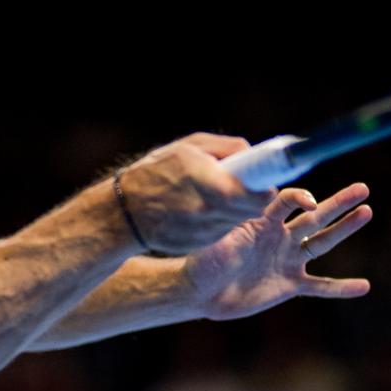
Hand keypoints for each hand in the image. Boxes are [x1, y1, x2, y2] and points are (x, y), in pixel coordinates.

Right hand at [116, 133, 276, 252]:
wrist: (124, 213)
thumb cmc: (155, 172)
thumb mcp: (187, 146)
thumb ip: (226, 147)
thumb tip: (252, 155)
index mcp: (208, 182)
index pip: (254, 195)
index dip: (265, 191)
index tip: (266, 184)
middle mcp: (208, 211)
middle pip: (251, 210)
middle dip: (253, 199)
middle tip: (246, 187)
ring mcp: (204, 231)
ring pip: (237, 221)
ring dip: (236, 209)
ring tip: (215, 195)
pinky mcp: (200, 244)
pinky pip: (221, 231)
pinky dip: (219, 220)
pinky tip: (199, 210)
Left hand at [181, 183, 372, 319]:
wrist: (201, 291)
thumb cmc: (203, 260)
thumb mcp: (216, 240)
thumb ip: (232, 226)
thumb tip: (236, 206)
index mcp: (262, 220)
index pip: (287, 201)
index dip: (300, 198)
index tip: (310, 201)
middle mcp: (280, 236)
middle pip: (314, 215)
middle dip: (339, 203)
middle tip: (363, 189)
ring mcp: (287, 259)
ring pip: (322, 242)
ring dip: (345, 229)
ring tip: (367, 212)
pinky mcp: (289, 285)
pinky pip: (319, 286)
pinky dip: (340, 287)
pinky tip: (363, 286)